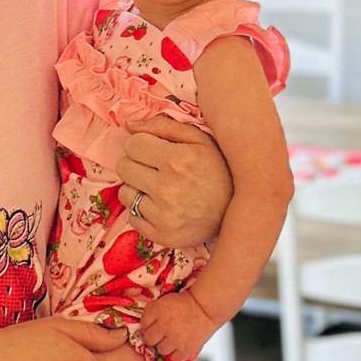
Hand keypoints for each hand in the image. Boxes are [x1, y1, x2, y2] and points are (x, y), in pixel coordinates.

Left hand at [119, 116, 231, 249]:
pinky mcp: (161, 235)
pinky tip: (159, 206)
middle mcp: (167, 189)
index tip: (152, 150)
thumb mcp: (198, 140)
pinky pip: (132, 217)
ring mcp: (163, 216)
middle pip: (124, 167)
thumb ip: (163, 126)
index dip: (141, 144)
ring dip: (137, 187)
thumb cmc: (217, 170)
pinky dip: (142, 211)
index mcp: (177, 161)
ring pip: (125, 193)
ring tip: (158, 187)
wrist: (237, 211)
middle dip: (136, 163)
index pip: (132, 145)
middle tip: (153, 168)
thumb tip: (128, 125)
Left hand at [138, 289, 216, 360]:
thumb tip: (146, 323)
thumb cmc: (188, 301)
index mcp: (157, 310)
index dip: (147, 326)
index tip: (152, 327)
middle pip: (148, 339)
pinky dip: (176, 355)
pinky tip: (180, 348)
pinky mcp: (185, 348)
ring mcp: (173, 338)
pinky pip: (174, 358)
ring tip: (173, 341)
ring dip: (165, 346)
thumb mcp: (166, 300)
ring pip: (161, 349)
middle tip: (160, 336)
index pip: (143, 324)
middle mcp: (163, 325)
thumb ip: (154, 311)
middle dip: (153, 338)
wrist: (206, 306)